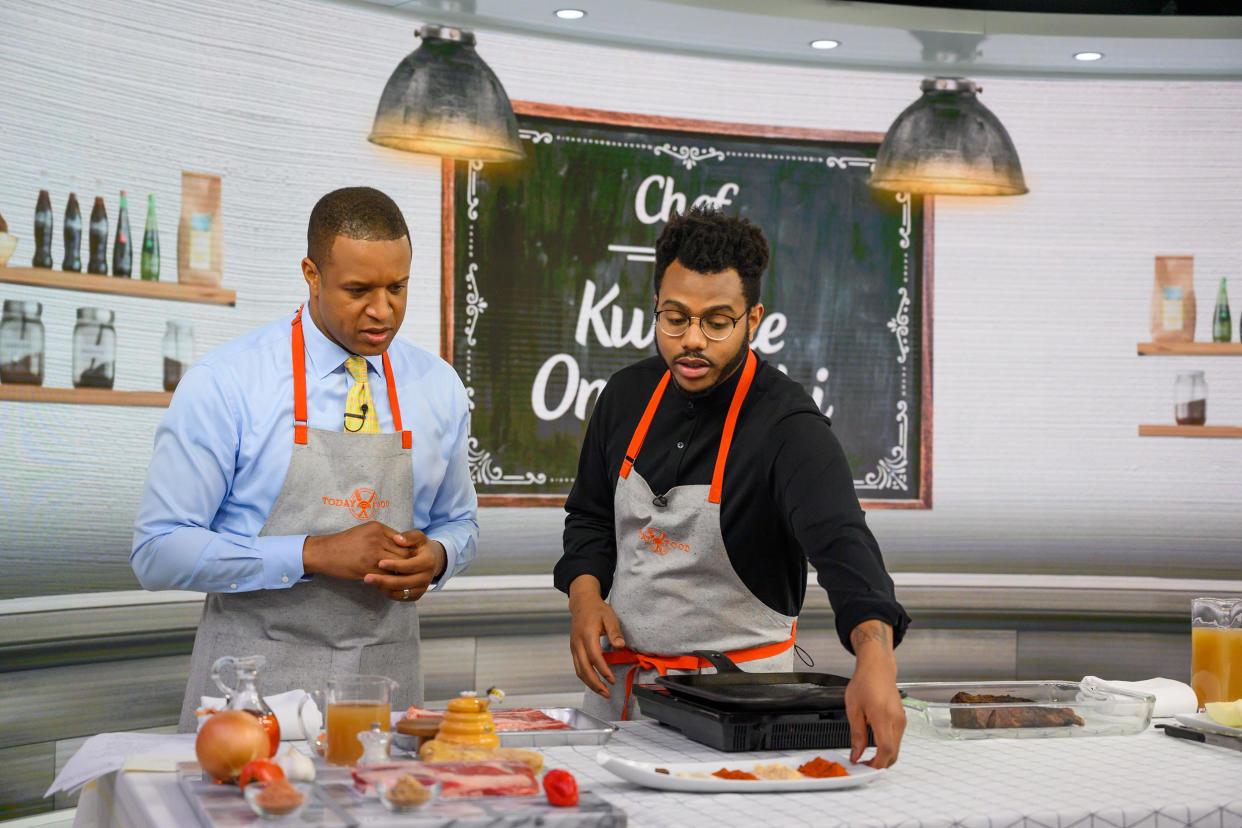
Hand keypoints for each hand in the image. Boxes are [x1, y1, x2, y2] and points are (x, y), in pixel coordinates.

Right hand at [302, 520, 411, 581]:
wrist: (324, 553)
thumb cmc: (345, 542)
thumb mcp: (364, 530)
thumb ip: (383, 535)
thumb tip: (402, 544)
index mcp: (377, 528)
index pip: (404, 539)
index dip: (408, 550)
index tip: (411, 558)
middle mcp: (377, 539)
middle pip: (404, 552)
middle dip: (409, 562)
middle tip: (411, 570)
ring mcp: (373, 554)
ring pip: (398, 565)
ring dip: (401, 572)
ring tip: (403, 577)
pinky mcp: (367, 568)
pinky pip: (387, 576)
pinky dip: (390, 579)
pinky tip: (390, 582)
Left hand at [364, 529, 445, 602]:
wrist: (432, 560)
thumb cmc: (420, 546)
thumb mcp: (418, 537)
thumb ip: (408, 536)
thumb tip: (397, 539)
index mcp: (428, 562)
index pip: (409, 566)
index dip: (394, 565)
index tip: (380, 563)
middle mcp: (427, 578)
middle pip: (402, 583)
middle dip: (383, 581)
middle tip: (367, 577)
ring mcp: (422, 588)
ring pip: (399, 592)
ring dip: (383, 587)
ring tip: (370, 579)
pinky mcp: (416, 595)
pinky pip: (399, 597)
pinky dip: (387, 592)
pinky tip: (378, 584)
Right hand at [568, 575, 625, 697]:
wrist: (582, 604)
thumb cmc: (597, 610)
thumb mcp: (610, 617)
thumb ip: (615, 632)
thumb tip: (620, 646)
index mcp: (587, 635)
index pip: (594, 657)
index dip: (603, 670)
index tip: (612, 680)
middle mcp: (578, 643)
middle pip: (584, 668)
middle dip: (595, 683)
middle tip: (607, 693)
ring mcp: (574, 647)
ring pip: (579, 670)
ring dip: (590, 683)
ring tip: (602, 692)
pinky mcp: (574, 650)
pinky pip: (578, 667)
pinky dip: (585, 677)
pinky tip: (594, 682)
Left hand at [844, 620, 904, 768]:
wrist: (877, 669)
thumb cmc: (864, 683)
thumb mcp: (853, 709)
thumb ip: (856, 734)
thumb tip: (856, 754)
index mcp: (883, 716)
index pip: (885, 748)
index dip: (876, 763)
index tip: (865, 768)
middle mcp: (896, 720)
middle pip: (893, 753)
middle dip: (880, 764)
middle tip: (863, 765)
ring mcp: (901, 721)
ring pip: (896, 747)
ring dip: (883, 756)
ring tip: (866, 756)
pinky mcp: (901, 720)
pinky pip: (896, 739)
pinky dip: (887, 747)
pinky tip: (874, 745)